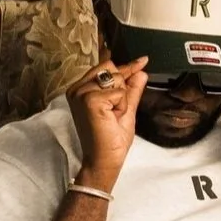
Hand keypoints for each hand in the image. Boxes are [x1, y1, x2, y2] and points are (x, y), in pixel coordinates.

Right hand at [67, 57, 146, 189]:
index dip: (126, 68)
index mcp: (81, 89)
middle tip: (114, 111)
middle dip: (121, 87)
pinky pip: (119, 92)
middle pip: (111, 68)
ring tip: (111, 116)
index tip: (143, 60)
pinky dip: (121, 105)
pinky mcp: (89, 99)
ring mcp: (81, 93)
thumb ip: (131, 89)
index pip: (107, 67)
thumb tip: (141, 70)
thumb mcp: (125, 108)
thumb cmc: (111, 139)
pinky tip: (111, 118)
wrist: (104, 160)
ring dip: (122, 99)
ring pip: (116, 79)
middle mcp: (77, 88)